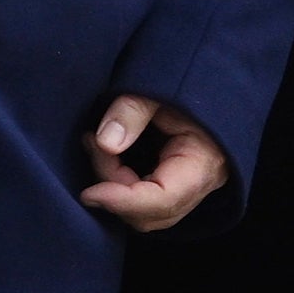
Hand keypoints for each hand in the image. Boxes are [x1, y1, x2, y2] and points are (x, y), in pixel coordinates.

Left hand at [80, 91, 230, 230]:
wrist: (203, 78)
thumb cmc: (185, 82)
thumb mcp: (160, 86)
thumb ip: (132, 109)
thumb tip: (105, 143)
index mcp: (204, 164)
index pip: (164, 200)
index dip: (124, 201)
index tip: (90, 193)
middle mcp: (198, 186)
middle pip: (150, 214)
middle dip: (114, 189)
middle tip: (91, 143)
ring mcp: (187, 190)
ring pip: (144, 214)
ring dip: (113, 188)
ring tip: (95, 146)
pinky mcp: (172, 187)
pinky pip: (142, 203)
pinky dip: (119, 186)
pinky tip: (105, 156)